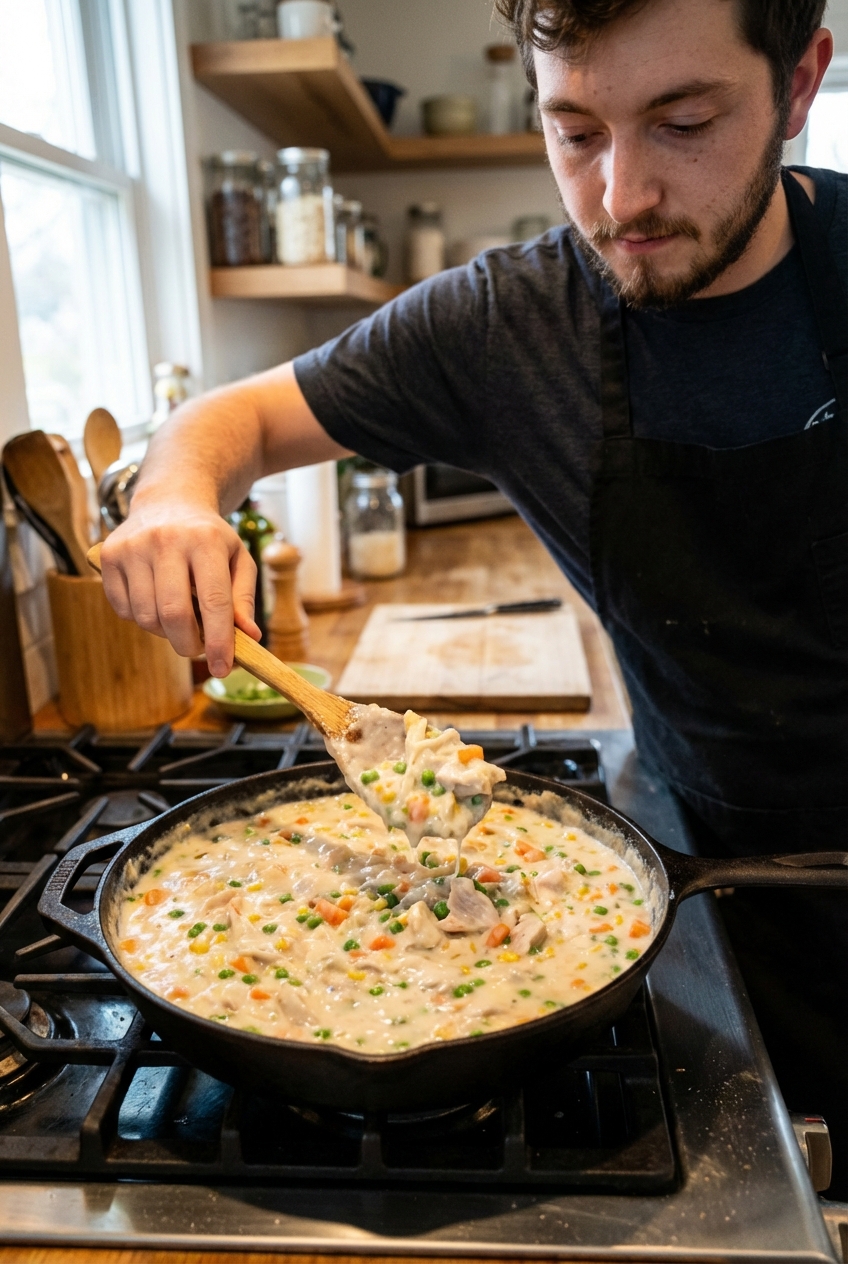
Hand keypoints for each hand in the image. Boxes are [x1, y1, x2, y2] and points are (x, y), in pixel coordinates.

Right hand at [99, 503, 260, 676]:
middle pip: (174, 614)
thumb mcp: (238, 559)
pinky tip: (156, 602)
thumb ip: (243, 599)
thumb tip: (249, 637)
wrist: (169, 501)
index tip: (223, 668)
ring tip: (179, 620)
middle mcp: (165, 540)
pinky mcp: (109, 556)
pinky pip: (124, 609)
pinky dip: (142, 619)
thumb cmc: (209, 538)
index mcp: (205, 540)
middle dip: (189, 644)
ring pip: (146, 617)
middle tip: (198, 649)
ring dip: (165, 633)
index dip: (220, 641)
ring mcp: (133, 547)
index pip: (214, 602)